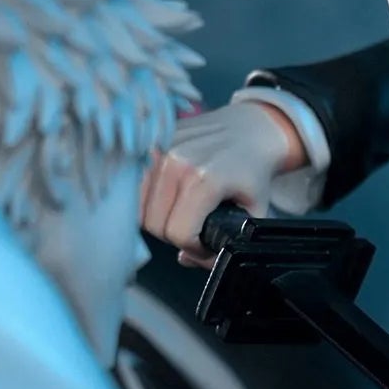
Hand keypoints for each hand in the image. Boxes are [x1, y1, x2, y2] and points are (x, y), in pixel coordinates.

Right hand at [141, 99, 308, 266]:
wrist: (251, 129)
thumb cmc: (252, 171)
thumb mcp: (254, 212)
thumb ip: (226, 243)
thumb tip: (187, 259)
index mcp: (205, 178)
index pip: (178, 232)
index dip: (193, 247)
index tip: (205, 243)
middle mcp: (177, 161)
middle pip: (153, 223)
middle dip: (172, 236)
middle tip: (192, 230)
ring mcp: (160, 150)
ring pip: (138, 207)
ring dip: (156, 218)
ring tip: (179, 214)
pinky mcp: (150, 144)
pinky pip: (134, 186)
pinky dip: (146, 200)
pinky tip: (165, 200)